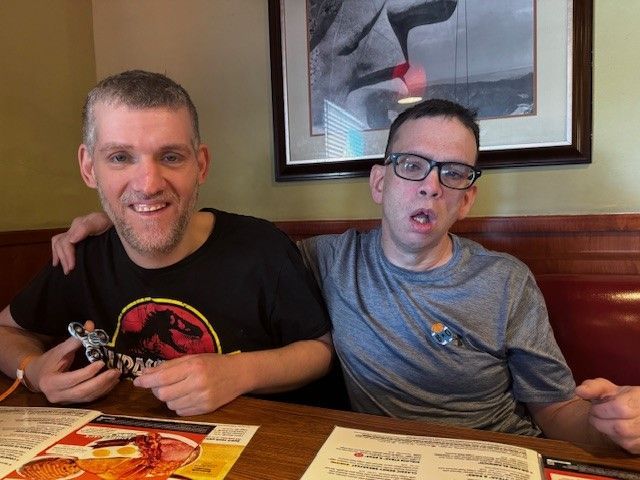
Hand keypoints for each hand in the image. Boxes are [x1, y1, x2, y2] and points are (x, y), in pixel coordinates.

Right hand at [26, 321, 119, 403]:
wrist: (37, 376)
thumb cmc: (49, 361)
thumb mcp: (59, 350)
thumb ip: (75, 340)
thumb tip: (90, 325)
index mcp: (50, 382)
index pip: (72, 379)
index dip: (88, 372)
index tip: (101, 362)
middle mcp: (57, 395)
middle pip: (82, 391)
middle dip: (100, 382)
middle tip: (115, 371)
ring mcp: (65, 401)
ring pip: (88, 397)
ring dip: (105, 386)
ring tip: (117, 374)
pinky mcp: (73, 403)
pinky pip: (90, 398)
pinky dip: (102, 391)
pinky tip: (112, 382)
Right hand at [52, 212, 111, 273]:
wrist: (119, 221)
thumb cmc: (110, 222)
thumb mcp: (100, 221)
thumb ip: (85, 228)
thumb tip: (71, 240)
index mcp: (77, 225)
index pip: (66, 242)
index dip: (67, 255)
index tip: (72, 267)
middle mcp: (74, 229)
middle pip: (60, 244)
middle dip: (63, 258)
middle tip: (68, 271)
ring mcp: (75, 233)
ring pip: (58, 244)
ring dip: (59, 256)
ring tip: (64, 269)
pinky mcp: (78, 238)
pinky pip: (63, 244)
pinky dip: (59, 253)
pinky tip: (60, 261)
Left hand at [133, 353, 249, 415]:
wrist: (239, 374)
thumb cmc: (214, 363)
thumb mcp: (192, 358)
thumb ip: (168, 366)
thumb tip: (145, 374)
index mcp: (193, 366)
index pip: (162, 377)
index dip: (146, 381)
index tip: (138, 381)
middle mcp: (197, 383)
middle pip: (163, 394)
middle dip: (157, 390)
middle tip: (161, 384)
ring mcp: (202, 398)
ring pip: (171, 404)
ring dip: (169, 398)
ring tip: (178, 389)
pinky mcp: (206, 409)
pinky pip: (181, 412)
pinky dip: (178, 405)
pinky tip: (186, 396)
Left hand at [576, 378, 639, 452]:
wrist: (637, 409)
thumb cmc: (620, 397)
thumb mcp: (607, 388)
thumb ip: (593, 387)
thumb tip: (579, 391)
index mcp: (638, 398)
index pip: (620, 408)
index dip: (602, 410)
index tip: (594, 406)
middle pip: (620, 427)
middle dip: (600, 421)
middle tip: (595, 414)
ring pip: (623, 438)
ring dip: (606, 429)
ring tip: (603, 420)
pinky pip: (626, 445)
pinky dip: (614, 437)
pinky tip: (613, 429)